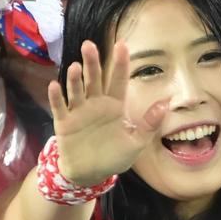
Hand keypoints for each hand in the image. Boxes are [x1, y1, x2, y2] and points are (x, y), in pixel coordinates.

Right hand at [48, 40, 167, 186]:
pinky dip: (56, 97)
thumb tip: (166, 102)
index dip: (120, 63)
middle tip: (89, 45)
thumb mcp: (136, 143)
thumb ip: (149, 123)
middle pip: (94, 80)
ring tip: (75, 67)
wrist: (89, 174)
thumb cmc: (113, 157)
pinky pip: (59, 107)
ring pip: (76, 91)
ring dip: (75, 79)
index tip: (122, 45)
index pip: (117, 80)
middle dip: (92, 63)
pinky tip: (54, 85)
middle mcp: (95, 104)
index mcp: (114, 106)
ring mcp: (78, 112)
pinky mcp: (64, 123)